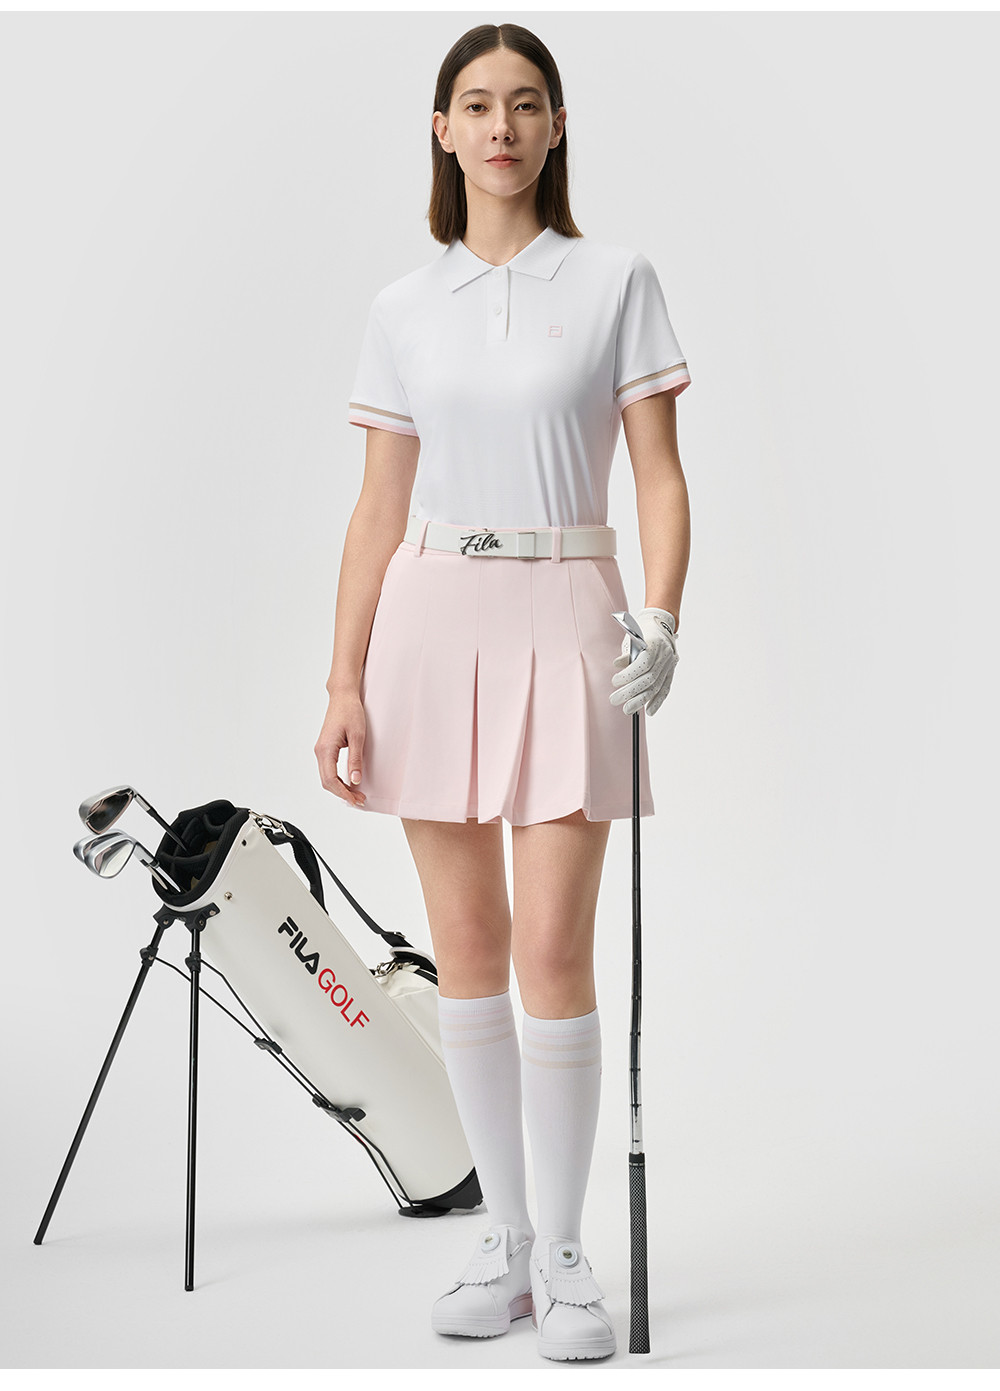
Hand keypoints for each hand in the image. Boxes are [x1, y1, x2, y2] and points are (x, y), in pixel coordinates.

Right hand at [315, 690, 366, 806]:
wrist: (343, 696)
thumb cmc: (350, 711)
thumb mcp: (357, 736)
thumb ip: (355, 759)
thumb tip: (355, 780)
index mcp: (325, 749)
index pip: (330, 780)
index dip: (343, 793)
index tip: (356, 800)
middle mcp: (320, 751)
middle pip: (327, 782)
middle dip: (342, 794)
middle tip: (359, 800)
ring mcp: (321, 750)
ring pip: (327, 777)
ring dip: (340, 788)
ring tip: (356, 794)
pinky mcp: (326, 748)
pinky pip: (329, 770)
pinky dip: (338, 780)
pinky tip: (349, 783)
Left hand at [609, 608, 678, 716]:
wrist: (661, 624)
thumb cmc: (643, 631)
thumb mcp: (632, 637)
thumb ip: (627, 653)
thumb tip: (617, 665)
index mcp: (655, 644)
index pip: (643, 664)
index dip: (629, 675)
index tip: (615, 682)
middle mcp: (665, 655)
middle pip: (649, 678)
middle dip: (631, 692)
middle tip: (614, 699)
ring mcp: (670, 664)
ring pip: (656, 686)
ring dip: (641, 700)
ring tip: (627, 709)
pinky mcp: (671, 671)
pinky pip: (665, 688)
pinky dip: (657, 701)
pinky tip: (649, 711)